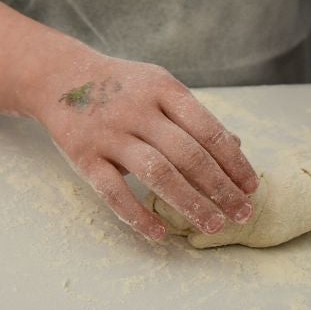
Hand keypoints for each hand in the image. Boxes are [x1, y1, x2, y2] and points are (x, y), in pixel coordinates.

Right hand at [31, 43, 259, 241]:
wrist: (58, 76)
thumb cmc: (120, 86)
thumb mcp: (158, 87)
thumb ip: (193, 117)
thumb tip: (236, 148)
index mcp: (162, 88)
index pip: (207, 129)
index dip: (234, 161)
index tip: (251, 187)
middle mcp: (137, 109)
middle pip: (187, 153)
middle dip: (220, 187)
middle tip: (241, 213)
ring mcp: (108, 133)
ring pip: (156, 173)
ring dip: (190, 202)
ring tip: (213, 224)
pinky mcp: (83, 155)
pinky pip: (113, 191)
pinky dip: (138, 215)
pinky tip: (160, 233)